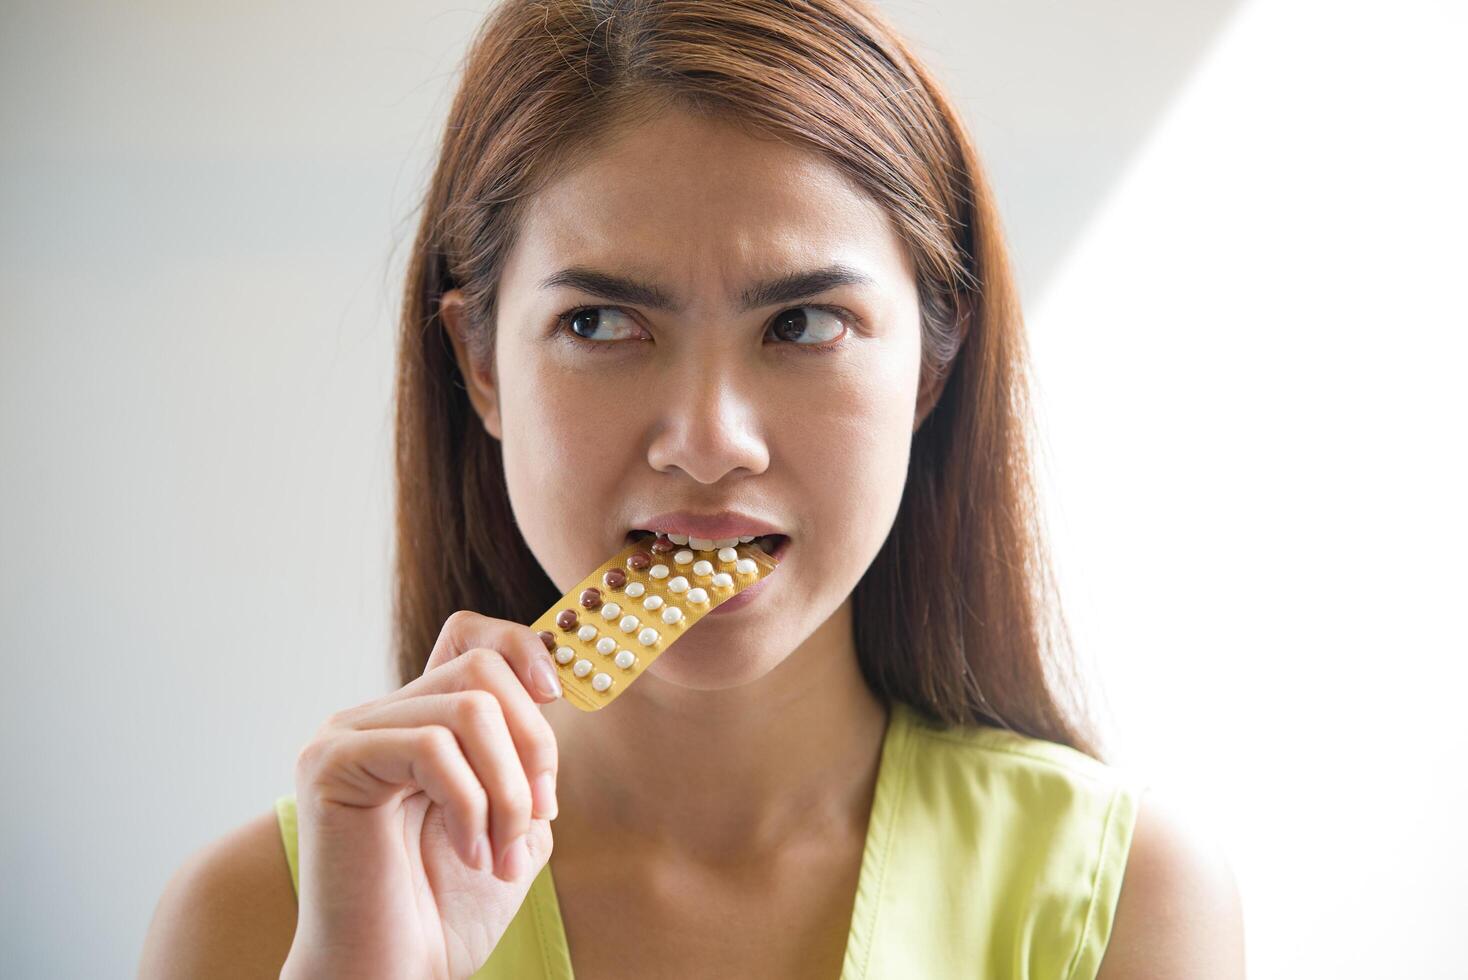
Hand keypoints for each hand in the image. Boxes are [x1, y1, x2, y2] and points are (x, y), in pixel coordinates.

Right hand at [281, 611, 563, 979]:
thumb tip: (548, 695)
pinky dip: (472, 805)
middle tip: (538, 817)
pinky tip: (472, 855)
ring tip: (505, 854)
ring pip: (469, 707)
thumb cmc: (443, 915)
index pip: (468, 633)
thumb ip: (524, 759)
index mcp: (416, 723)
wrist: (390, 977)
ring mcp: (347, 735)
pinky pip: (433, 747)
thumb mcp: (511, 822)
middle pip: (481, 667)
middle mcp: (376, 717)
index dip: (522, 647)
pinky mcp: (333, 763)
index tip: (557, 697)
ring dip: (510, 789)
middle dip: (533, 744)